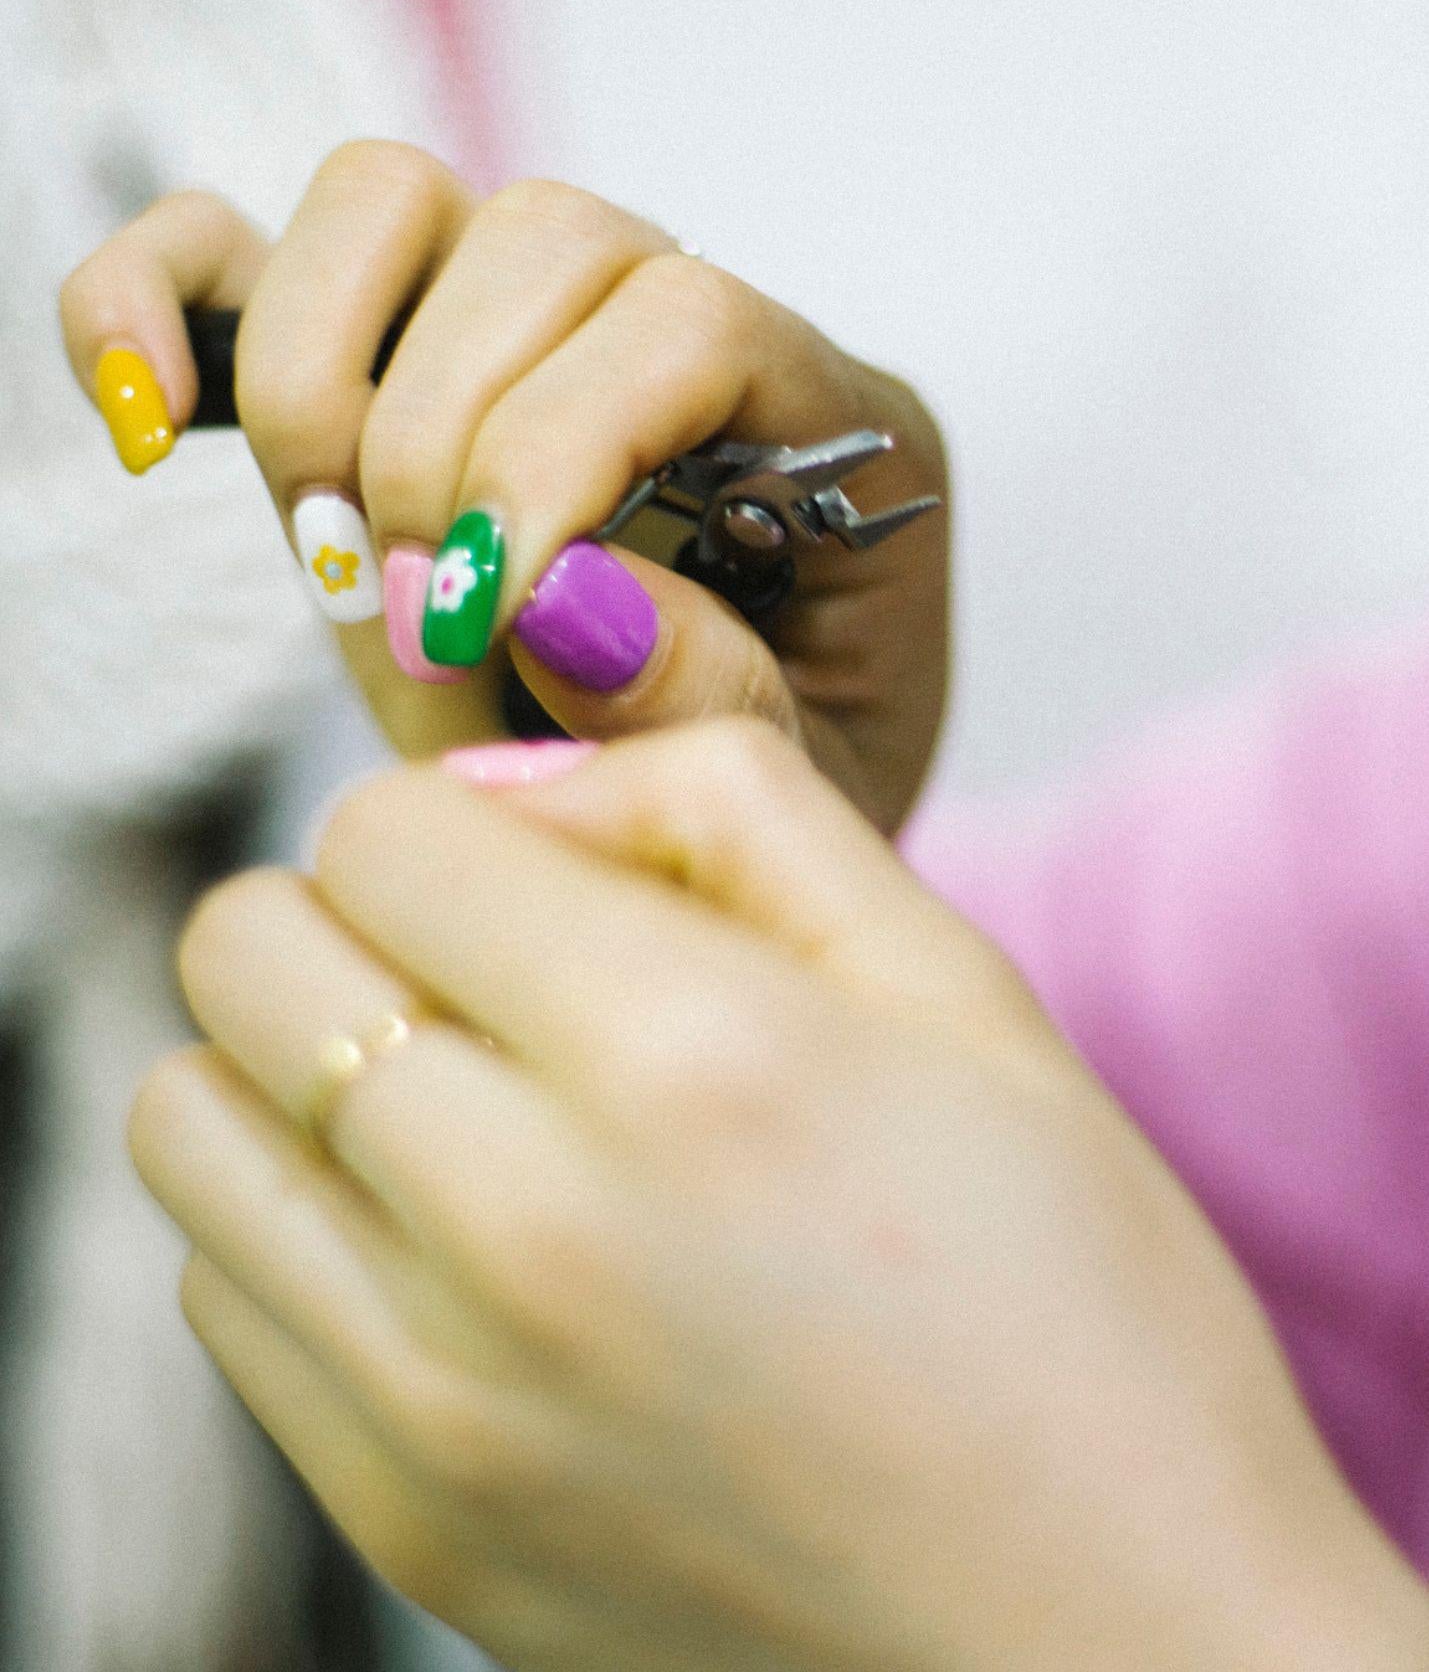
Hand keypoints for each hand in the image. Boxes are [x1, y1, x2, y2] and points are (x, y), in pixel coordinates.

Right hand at [58, 147, 948, 830]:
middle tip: (432, 628)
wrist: (705, 823)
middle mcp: (675, 325)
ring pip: (393, 200)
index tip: (482, 616)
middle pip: (544, 235)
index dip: (555, 451)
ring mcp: (518, 324)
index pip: (690, 320)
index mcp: (833, 423)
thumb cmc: (768, 786)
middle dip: (445, 446)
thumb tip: (559, 592)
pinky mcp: (378, 359)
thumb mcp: (790, 790)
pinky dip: (158, 301)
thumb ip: (707, 700)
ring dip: (328, 387)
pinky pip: (240, 249)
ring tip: (355, 568)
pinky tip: (145, 419)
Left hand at [133, 722, 1428, 1671]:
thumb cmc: (1073, 1305)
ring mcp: (443, 1404)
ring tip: (456, 1100)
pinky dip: (302, 1221)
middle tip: (496, 972)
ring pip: (184, 1115)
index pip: (383, 831)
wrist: (1118, 1646)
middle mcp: (529, 1231)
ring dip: (294, 1063)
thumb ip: (724, 806)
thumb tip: (508, 786)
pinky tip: (455, 1242)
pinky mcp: (410, 1522)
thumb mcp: (958, 984)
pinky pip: (226, 1289)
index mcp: (690, 1059)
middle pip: (244, 948)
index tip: (552, 880)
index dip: (465, 824)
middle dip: (359, 912)